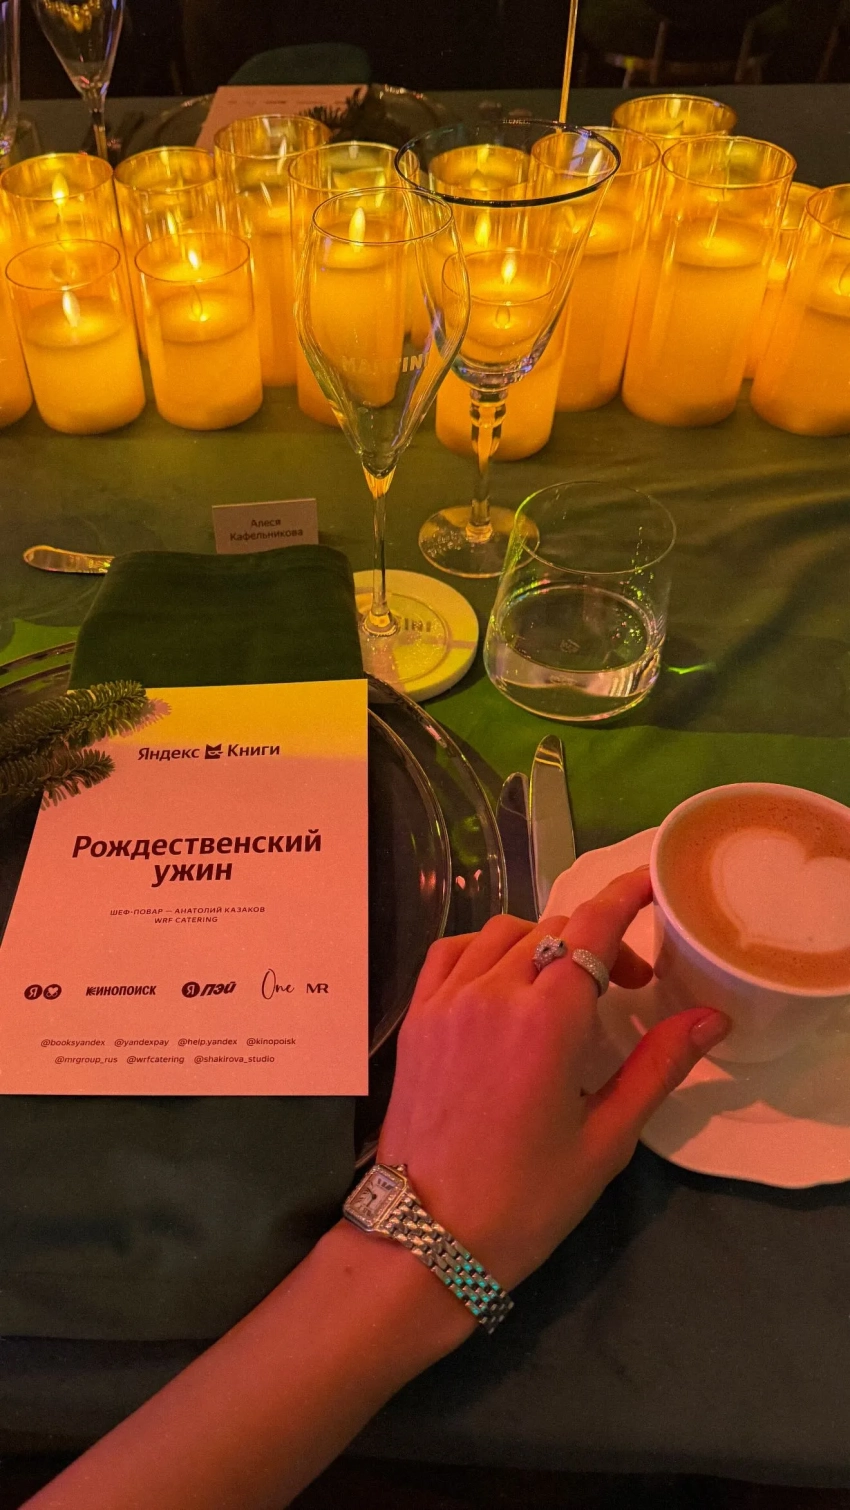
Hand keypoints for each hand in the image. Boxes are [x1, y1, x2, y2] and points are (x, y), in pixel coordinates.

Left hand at [377, 867, 728, 1291]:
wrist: (427, 1237)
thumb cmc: (527, 1198)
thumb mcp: (606, 1138)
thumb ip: (658, 1066)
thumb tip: (711, 1017)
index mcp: (547, 1020)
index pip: (593, 927)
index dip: (625, 896)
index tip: (651, 885)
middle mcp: (494, 992)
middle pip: (555, 929)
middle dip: (598, 942)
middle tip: (625, 989)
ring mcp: (447, 1000)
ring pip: (504, 933)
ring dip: (544, 942)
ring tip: (565, 986)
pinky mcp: (417, 1016)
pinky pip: (452, 951)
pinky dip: (486, 948)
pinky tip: (504, 980)